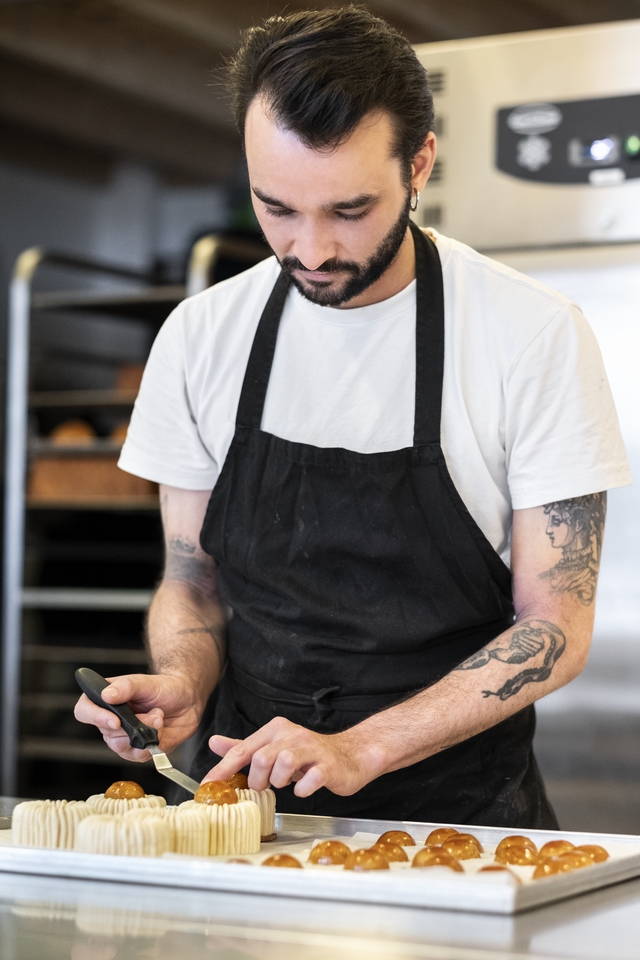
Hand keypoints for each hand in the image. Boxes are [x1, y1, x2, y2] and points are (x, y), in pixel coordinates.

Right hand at [74, 673, 200, 761]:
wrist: (187, 699)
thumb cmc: (164, 687)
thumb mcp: (145, 682)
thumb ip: (126, 686)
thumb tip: (106, 694)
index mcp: (107, 699)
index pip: (84, 711)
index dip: (95, 717)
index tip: (115, 721)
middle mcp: (111, 720)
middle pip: (107, 733)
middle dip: (133, 726)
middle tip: (154, 713)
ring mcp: (124, 736)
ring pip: (121, 747)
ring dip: (144, 734)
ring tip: (159, 719)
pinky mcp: (138, 749)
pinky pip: (138, 756)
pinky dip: (151, 746)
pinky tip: (160, 732)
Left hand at [204, 717, 380, 797]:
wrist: (350, 755)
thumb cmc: (308, 754)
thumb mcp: (273, 747)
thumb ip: (244, 747)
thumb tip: (214, 743)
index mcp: (276, 729)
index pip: (242, 749)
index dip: (223, 769)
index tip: (208, 786)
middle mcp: (292, 735)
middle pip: (261, 758)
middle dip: (258, 779)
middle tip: (265, 785)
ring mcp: (312, 750)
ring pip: (283, 764)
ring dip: (279, 782)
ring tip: (286, 783)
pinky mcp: (328, 766)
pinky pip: (309, 781)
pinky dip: (303, 790)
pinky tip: (304, 788)